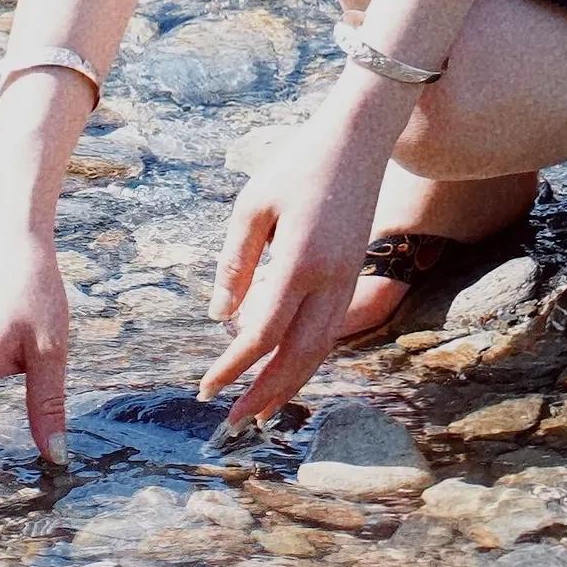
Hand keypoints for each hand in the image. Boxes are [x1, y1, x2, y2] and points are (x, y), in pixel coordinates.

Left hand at [198, 106, 393, 422]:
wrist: (360, 139)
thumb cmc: (298, 166)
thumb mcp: (252, 207)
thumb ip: (236, 264)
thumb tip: (222, 317)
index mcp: (301, 262)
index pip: (263, 333)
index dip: (233, 366)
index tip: (207, 389)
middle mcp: (331, 280)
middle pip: (298, 356)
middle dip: (265, 395)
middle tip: (233, 426)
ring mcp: (348, 280)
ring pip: (321, 350)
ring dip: (290, 386)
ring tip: (261, 414)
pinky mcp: (354, 276)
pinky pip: (331, 332)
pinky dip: (308, 361)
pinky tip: (287, 373)